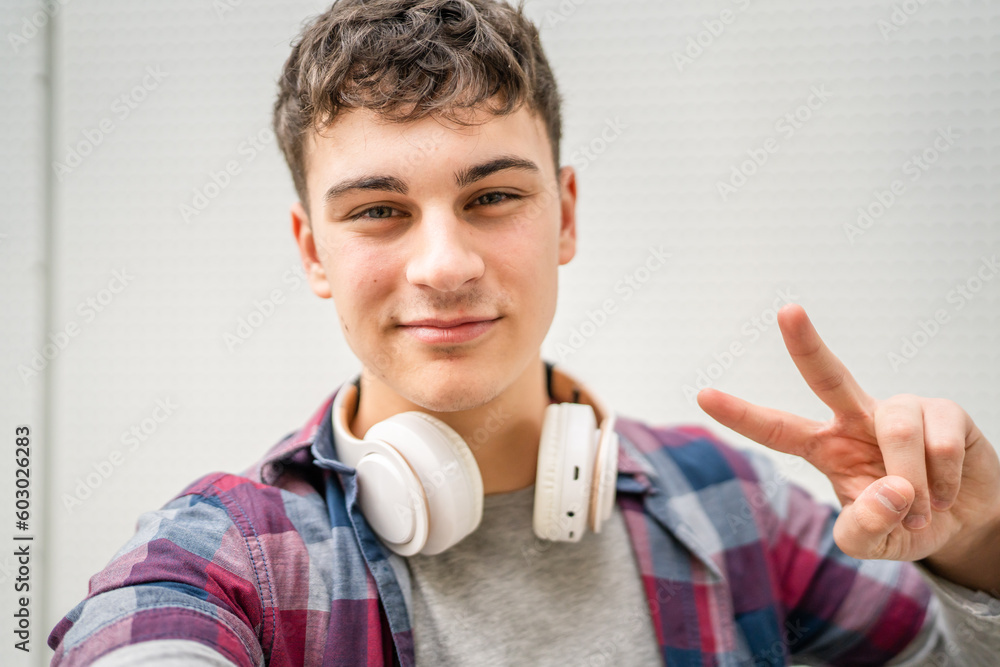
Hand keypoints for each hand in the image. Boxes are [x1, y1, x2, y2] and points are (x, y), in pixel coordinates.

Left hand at [697, 304, 999, 590]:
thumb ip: (864, 529)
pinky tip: (948, 491)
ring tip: (922, 510)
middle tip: (786, 310)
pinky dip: (945, 483)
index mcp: (824, 447)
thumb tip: (891, 491)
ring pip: (898, 433)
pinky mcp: (943, 410)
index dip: (741, 415)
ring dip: (915, 486)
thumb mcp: (872, 543)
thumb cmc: (903, 524)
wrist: (963, 523)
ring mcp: (900, 409)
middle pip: (827, 375)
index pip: (776, 429)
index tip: (703, 395)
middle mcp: (855, 418)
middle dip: (806, 343)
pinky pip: (938, 444)